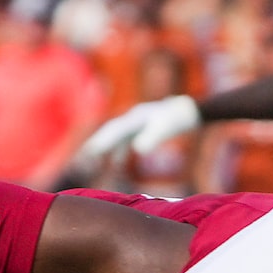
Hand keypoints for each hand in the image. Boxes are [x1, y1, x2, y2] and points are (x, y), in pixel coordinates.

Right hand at [77, 95, 200, 166]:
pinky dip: (118, 150)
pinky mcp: (142, 128)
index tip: (90, 152)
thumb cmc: (178, 118)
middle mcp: (132, 119)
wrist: (189, 109)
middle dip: (98, 143)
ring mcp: (136, 123)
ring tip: (94, 160)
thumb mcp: (166, 128)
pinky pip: (125, 140)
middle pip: (110, 131)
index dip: (102, 142)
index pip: (114, 131)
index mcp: (135, 118)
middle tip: (83, 156)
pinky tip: (116, 162)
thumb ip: (152, 137)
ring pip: (116, 136)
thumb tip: (137, 150)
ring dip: (106, 148)